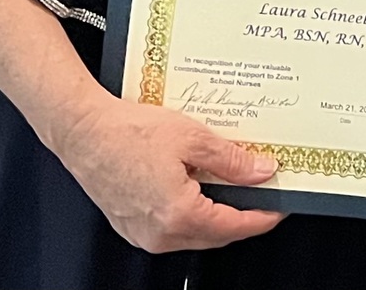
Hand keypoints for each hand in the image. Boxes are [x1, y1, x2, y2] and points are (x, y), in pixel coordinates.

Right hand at [51, 91, 282, 252]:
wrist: (84, 132)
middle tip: (264, 191)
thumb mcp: (193, 138)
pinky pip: (173, 228)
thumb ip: (232, 161)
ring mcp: (143, 234)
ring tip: (237, 186)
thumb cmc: (130, 132)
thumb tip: (263, 172)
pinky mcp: (132, 226)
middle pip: (216, 234)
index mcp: (178, 215)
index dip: (263, 217)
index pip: (234, 227)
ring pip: (195, 233)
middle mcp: (160, 234)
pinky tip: (203, 188)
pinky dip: (194, 213)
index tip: (281, 205)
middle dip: (243, 216)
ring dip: (218, 215)